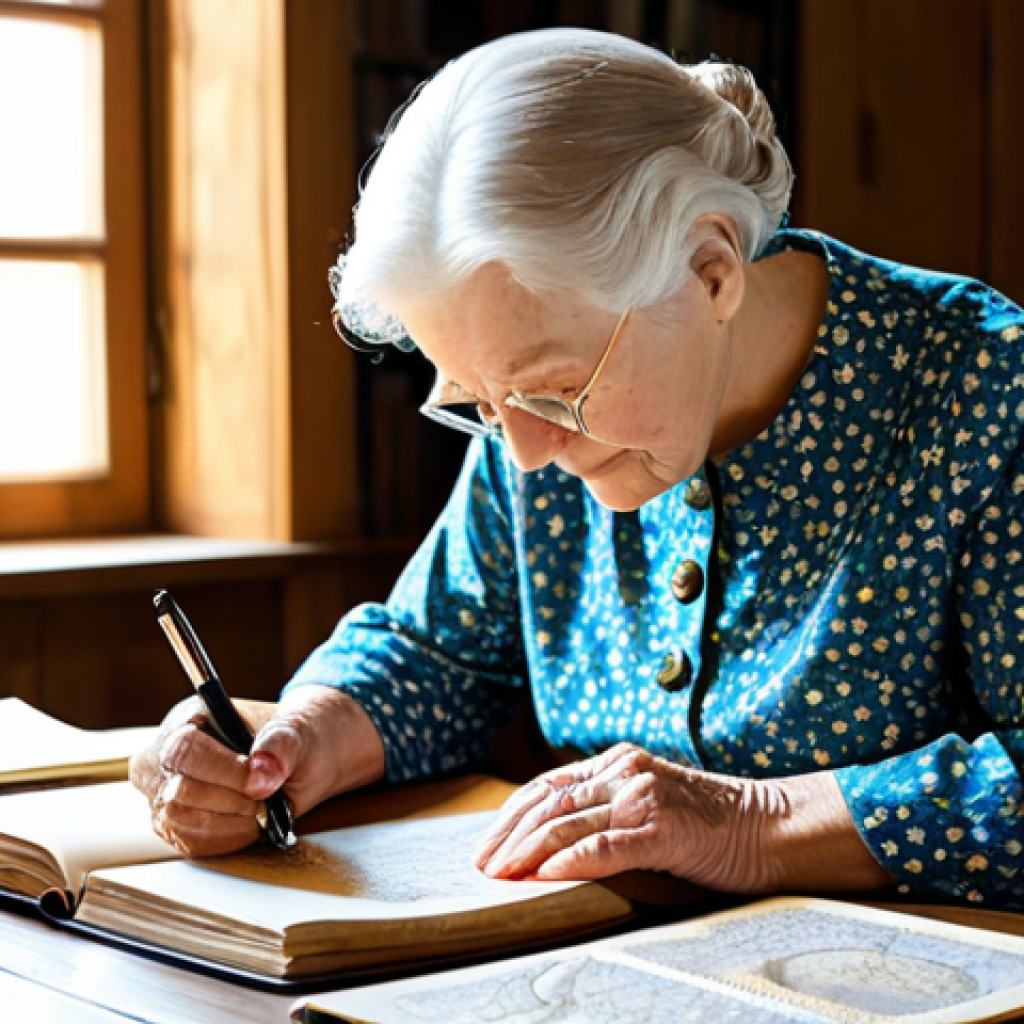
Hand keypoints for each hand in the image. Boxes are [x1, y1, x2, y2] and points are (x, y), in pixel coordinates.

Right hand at [130, 685, 384, 856]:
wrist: (312, 756)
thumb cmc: (305, 734)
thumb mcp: (303, 730)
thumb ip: (284, 742)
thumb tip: (268, 768)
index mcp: (190, 718)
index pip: (181, 749)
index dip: (221, 770)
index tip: (263, 781)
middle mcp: (168, 756)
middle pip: (173, 793)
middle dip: (229, 802)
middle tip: (268, 798)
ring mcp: (168, 793)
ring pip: (175, 824)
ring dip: (227, 823)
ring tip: (261, 808)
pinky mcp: (180, 825)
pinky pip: (187, 845)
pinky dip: (223, 841)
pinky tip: (250, 826)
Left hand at [475, 743, 892, 893]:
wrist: (770, 826)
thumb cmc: (708, 823)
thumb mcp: (649, 804)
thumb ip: (608, 809)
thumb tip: (554, 841)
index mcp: (618, 762)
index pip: (548, 785)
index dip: (511, 813)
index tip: (486, 842)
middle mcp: (625, 771)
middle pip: (549, 801)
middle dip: (508, 833)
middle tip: (481, 864)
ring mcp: (644, 797)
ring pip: (570, 821)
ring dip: (527, 850)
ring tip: (501, 873)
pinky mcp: (664, 828)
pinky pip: (608, 844)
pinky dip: (572, 860)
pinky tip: (546, 875)